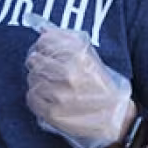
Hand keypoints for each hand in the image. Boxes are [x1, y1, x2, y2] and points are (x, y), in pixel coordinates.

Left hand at [22, 17, 130, 147]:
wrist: (117, 118)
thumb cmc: (103, 87)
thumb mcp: (91, 58)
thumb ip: (67, 42)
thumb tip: (43, 29)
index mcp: (80, 56)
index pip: (45, 41)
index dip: (42, 45)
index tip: (45, 50)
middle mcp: (68, 73)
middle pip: (35, 60)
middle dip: (39, 63)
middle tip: (47, 70)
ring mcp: (59, 94)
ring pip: (32, 79)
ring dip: (38, 81)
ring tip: (51, 85)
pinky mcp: (52, 113)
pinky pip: (31, 97)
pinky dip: (36, 96)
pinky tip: (48, 98)